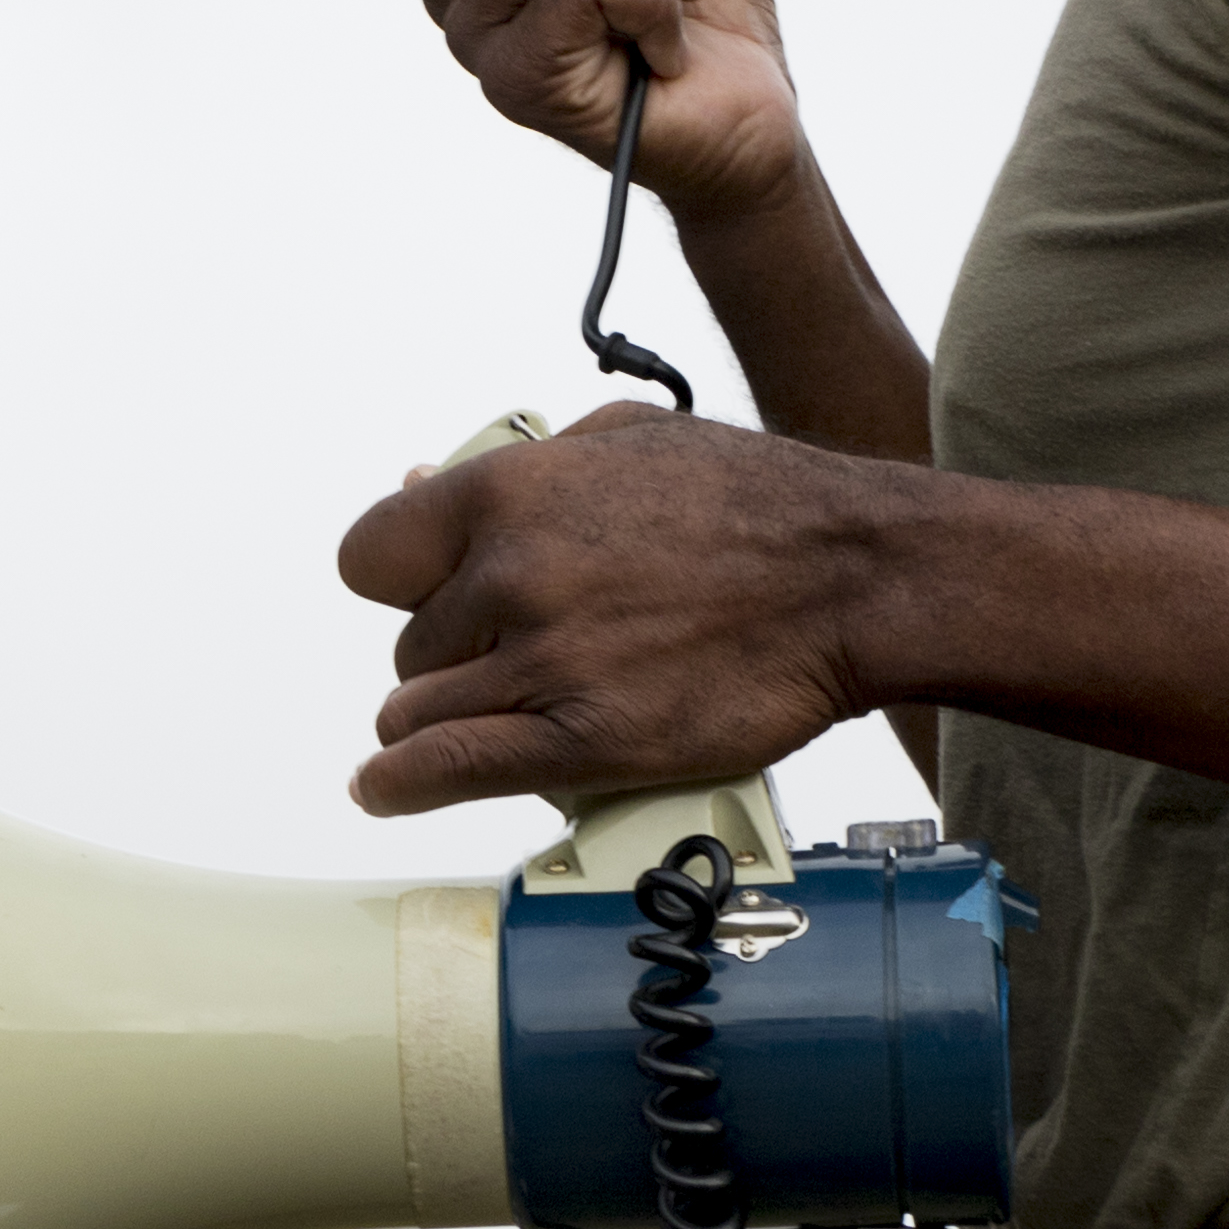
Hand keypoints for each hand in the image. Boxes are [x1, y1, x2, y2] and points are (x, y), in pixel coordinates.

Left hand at [337, 406, 876, 812]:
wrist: (854, 575)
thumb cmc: (755, 501)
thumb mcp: (627, 440)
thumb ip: (519, 466)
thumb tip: (423, 483)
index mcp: (510, 492)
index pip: (373, 555)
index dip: (405, 583)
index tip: (431, 600)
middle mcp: (513, 575)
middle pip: (411, 647)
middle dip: (454, 656)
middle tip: (524, 653)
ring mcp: (545, 662)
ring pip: (421, 714)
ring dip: (451, 719)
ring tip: (506, 713)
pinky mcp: (586, 742)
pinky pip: (450, 770)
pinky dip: (405, 785)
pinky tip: (387, 787)